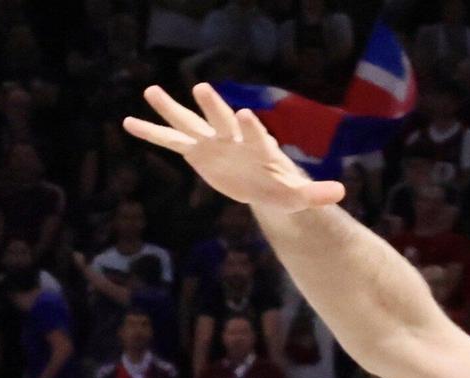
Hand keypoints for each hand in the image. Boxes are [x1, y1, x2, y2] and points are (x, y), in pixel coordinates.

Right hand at [124, 84, 345, 213]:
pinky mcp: (196, 152)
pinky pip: (170, 141)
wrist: (261, 183)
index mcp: (256, 146)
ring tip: (150, 90)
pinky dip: (150, 133)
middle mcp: (231, 137)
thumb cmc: (280, 187)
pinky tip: (128, 122)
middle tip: (202, 89)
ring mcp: (211, 142)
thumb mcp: (297, 196)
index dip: (249, 126)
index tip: (246, 114)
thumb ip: (315, 193)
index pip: (253, 134)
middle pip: (221, 120)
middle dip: (213, 108)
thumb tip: (340, 192)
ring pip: (190, 123)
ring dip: (171, 109)